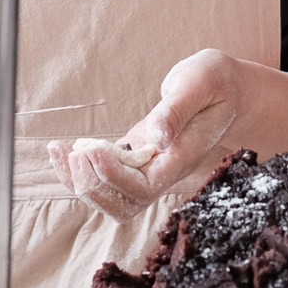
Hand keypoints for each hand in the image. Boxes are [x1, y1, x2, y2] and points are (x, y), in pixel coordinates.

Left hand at [49, 49, 243, 220]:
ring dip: (79, 182)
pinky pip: (104, 180)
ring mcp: (148, 168)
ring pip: (111, 199)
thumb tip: (156, 137)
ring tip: (59, 152)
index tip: (92, 149)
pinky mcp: (134, 160)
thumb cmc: (217, 82)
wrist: (228, 91)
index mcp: (182, 157)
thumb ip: (177, 110)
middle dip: (92, 185)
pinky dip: (78, 170)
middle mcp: (164, 171)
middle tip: (75, 152)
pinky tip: (62, 150)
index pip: (143, 188)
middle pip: (124, 205)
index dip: (113, 176)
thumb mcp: (200, 82)